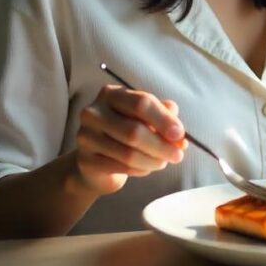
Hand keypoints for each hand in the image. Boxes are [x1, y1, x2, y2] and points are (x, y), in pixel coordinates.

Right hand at [71, 84, 186, 194]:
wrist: (97, 162)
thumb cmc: (126, 133)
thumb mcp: (146, 119)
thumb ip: (164, 118)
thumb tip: (179, 134)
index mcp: (111, 95)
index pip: (141, 103)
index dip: (163, 120)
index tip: (180, 135)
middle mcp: (93, 112)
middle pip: (134, 131)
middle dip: (161, 146)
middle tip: (177, 155)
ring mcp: (86, 137)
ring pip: (128, 153)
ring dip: (153, 161)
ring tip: (162, 162)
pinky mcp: (85, 161)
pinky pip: (121, 168)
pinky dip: (140, 170)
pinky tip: (145, 168)